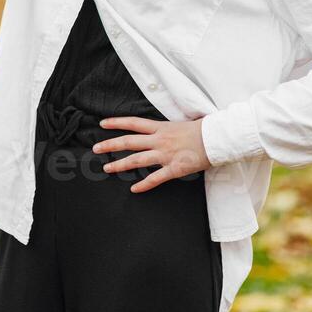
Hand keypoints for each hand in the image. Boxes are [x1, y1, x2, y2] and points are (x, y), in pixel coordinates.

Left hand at [92, 115, 211, 192]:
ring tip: (107, 169)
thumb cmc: (200, 130)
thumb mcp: (178, 125)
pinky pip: (155, 178)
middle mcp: (159, 140)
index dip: (117, 122)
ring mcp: (165, 154)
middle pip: (129, 141)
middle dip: (110, 145)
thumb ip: (164, 130)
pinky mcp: (174, 168)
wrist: (216, 138)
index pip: (133, 123)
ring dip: (120, 164)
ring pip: (137, 160)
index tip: (103, 123)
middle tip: (95, 148)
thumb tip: (154, 131)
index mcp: (160, 127)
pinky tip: (133, 189)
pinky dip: (143, 184)